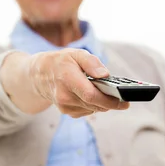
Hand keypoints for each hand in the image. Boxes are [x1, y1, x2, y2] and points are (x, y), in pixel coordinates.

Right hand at [1, 48, 129, 117]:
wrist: (40, 75)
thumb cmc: (61, 62)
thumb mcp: (76, 54)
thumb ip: (91, 63)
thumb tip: (105, 75)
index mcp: (67, 79)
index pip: (92, 96)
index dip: (110, 101)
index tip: (125, 102)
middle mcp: (64, 96)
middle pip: (95, 104)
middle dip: (110, 102)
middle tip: (122, 98)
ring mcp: (65, 106)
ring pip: (93, 109)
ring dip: (102, 103)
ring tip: (105, 93)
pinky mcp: (67, 112)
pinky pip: (88, 111)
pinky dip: (94, 105)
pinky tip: (91, 95)